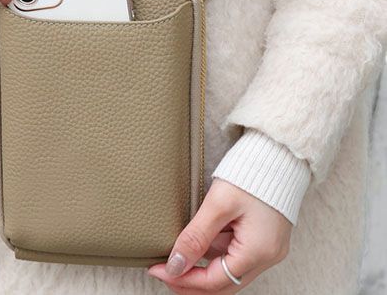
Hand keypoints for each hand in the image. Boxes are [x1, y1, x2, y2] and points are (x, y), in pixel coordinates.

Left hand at [148, 179, 291, 292]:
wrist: (277, 154)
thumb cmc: (251, 175)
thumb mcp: (218, 204)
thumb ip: (196, 236)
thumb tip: (175, 265)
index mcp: (258, 252)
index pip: (216, 281)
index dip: (184, 280)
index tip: (159, 271)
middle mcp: (266, 257)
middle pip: (223, 283)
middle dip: (192, 280)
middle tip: (164, 272)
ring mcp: (266, 248)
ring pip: (228, 269)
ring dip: (202, 266)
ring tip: (176, 253)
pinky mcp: (263, 237)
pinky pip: (234, 253)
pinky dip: (214, 252)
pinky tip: (198, 240)